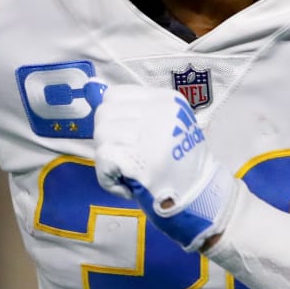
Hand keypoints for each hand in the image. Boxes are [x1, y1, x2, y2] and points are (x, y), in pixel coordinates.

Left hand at [92, 84, 239, 250]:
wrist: (199, 198)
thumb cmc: (178, 166)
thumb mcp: (166, 126)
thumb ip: (132, 111)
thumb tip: (90, 90)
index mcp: (167, 101)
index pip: (115, 95)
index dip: (113, 117)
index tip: (127, 136)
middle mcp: (160, 113)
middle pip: (104, 113)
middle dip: (109, 138)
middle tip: (130, 157)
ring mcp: (149, 135)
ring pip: (101, 135)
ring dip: (109, 159)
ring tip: (131, 171)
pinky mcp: (137, 158)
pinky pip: (102, 157)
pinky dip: (108, 176)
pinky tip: (128, 184)